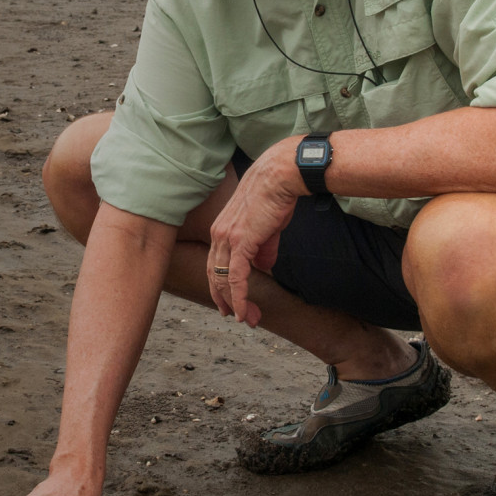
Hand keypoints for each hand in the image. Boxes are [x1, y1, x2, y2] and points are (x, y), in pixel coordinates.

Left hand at [207, 139, 303, 326]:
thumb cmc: (276, 197)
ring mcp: (227, 238)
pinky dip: (238, 297)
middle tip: (239, 317)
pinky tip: (242, 311)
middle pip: (215, 276)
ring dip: (235, 304)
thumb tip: (264, 266)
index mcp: (221, 230)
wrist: (280, 177)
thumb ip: (262, 248)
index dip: (222, 286)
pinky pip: (236, 277)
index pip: (216, 264)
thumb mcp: (267, 227)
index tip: (231, 304)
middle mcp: (218, 235)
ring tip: (247, 319)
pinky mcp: (240, 241)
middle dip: (225, 300)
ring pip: (223, 280)